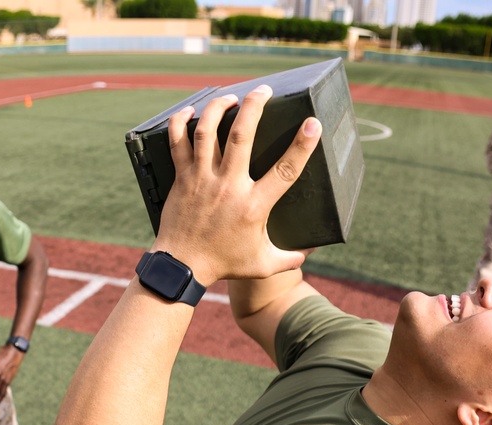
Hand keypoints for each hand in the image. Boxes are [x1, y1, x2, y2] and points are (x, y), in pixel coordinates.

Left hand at [154, 85, 321, 286]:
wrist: (183, 267)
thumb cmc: (224, 264)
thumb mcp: (263, 265)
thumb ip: (289, 258)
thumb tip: (310, 252)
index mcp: (254, 205)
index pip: (285, 171)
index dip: (302, 146)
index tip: (313, 124)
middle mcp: (228, 187)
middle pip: (242, 135)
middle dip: (254, 107)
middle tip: (264, 90)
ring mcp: (202, 180)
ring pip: (208, 132)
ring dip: (219, 108)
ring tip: (231, 96)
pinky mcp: (182, 179)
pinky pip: (178, 142)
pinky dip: (181, 122)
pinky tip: (190, 110)